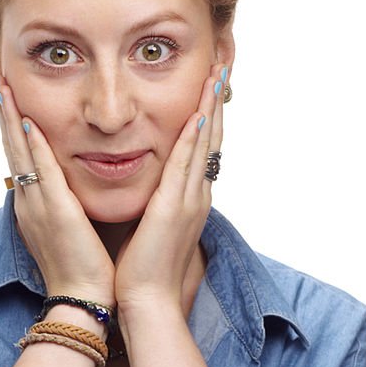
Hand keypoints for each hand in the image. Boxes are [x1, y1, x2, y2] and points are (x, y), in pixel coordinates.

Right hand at [0, 75, 115, 302]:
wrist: (81, 299)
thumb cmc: (82, 268)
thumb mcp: (69, 229)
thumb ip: (64, 205)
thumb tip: (69, 189)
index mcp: (32, 205)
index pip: (19, 158)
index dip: (12, 127)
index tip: (8, 99)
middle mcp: (28, 201)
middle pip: (11, 148)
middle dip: (4, 114)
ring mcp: (37, 206)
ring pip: (19, 154)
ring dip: (11, 119)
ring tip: (2, 88)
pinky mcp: (55, 212)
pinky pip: (41, 173)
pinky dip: (33, 147)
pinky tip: (29, 122)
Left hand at [113, 63, 225, 316]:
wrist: (146, 302)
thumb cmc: (141, 269)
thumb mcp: (149, 225)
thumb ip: (151, 201)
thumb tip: (143, 183)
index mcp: (188, 199)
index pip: (203, 147)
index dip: (208, 113)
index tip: (210, 83)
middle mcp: (196, 195)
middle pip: (212, 137)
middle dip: (216, 99)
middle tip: (223, 64)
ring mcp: (189, 201)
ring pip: (205, 144)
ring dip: (210, 107)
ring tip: (217, 74)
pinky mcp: (174, 210)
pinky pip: (187, 166)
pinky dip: (194, 139)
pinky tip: (197, 113)